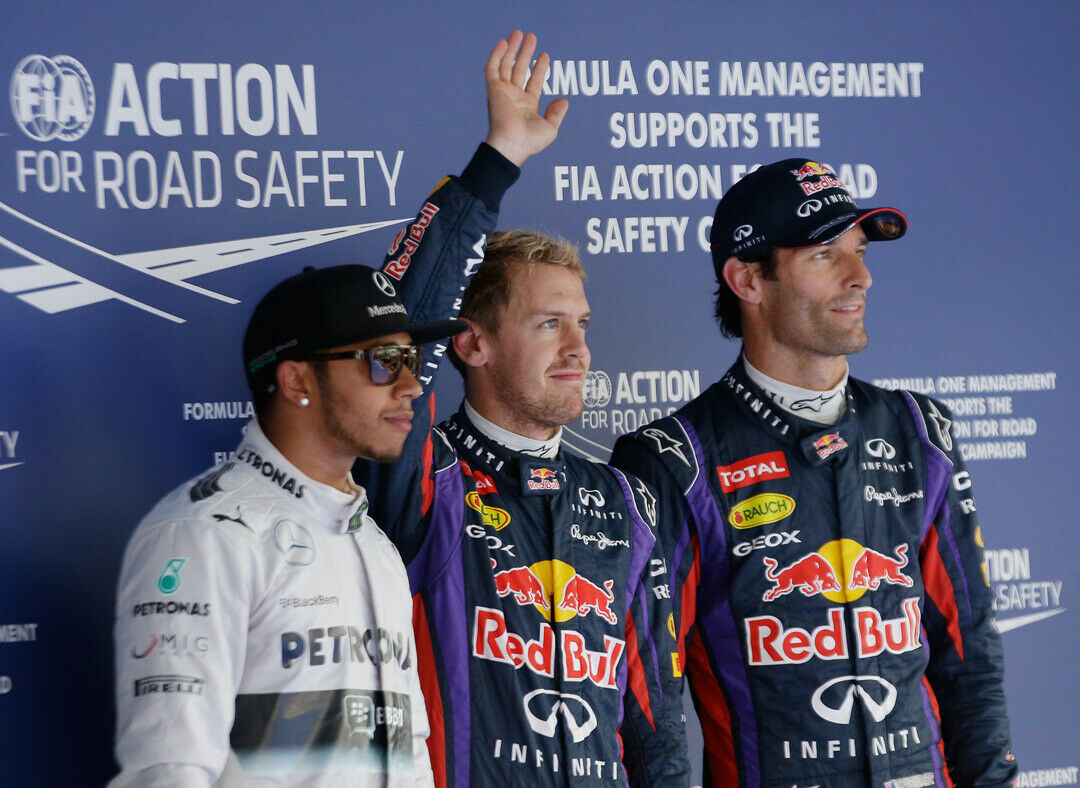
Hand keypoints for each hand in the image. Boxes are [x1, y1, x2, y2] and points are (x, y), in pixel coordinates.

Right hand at [484, 30, 568, 166]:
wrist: (513, 144)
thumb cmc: (530, 142)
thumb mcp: (550, 129)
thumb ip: (556, 114)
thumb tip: (564, 101)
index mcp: (527, 106)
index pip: (533, 81)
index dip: (540, 68)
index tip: (545, 55)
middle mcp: (514, 97)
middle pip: (519, 69)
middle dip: (525, 53)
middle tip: (531, 37)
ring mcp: (503, 93)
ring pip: (506, 65)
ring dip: (512, 49)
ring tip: (519, 33)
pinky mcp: (493, 90)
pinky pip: (492, 69)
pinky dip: (496, 55)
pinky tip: (504, 43)